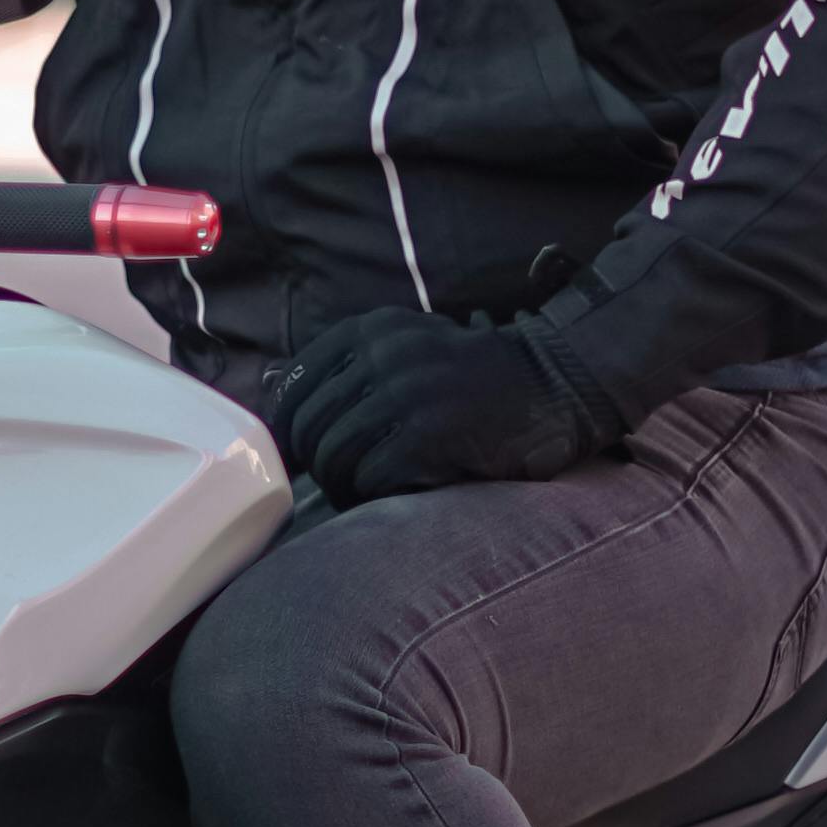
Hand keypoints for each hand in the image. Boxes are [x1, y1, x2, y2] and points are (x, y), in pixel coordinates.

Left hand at [265, 310, 594, 504]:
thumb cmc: (470, 375)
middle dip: (318, 465)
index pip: (293, 389)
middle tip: (341, 481)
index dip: (288, 431)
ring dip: (344, 486)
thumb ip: (346, 364)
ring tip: (365, 491)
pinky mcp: (429, 435)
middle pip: (309, 430)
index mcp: (370, 331)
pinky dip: (374, 495)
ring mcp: (406, 394)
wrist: (551, 382)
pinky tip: (396, 491)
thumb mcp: (405, 345)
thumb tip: (274, 390)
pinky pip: (370, 478)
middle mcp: (382, 356)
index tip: (303, 455)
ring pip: (334, 458)